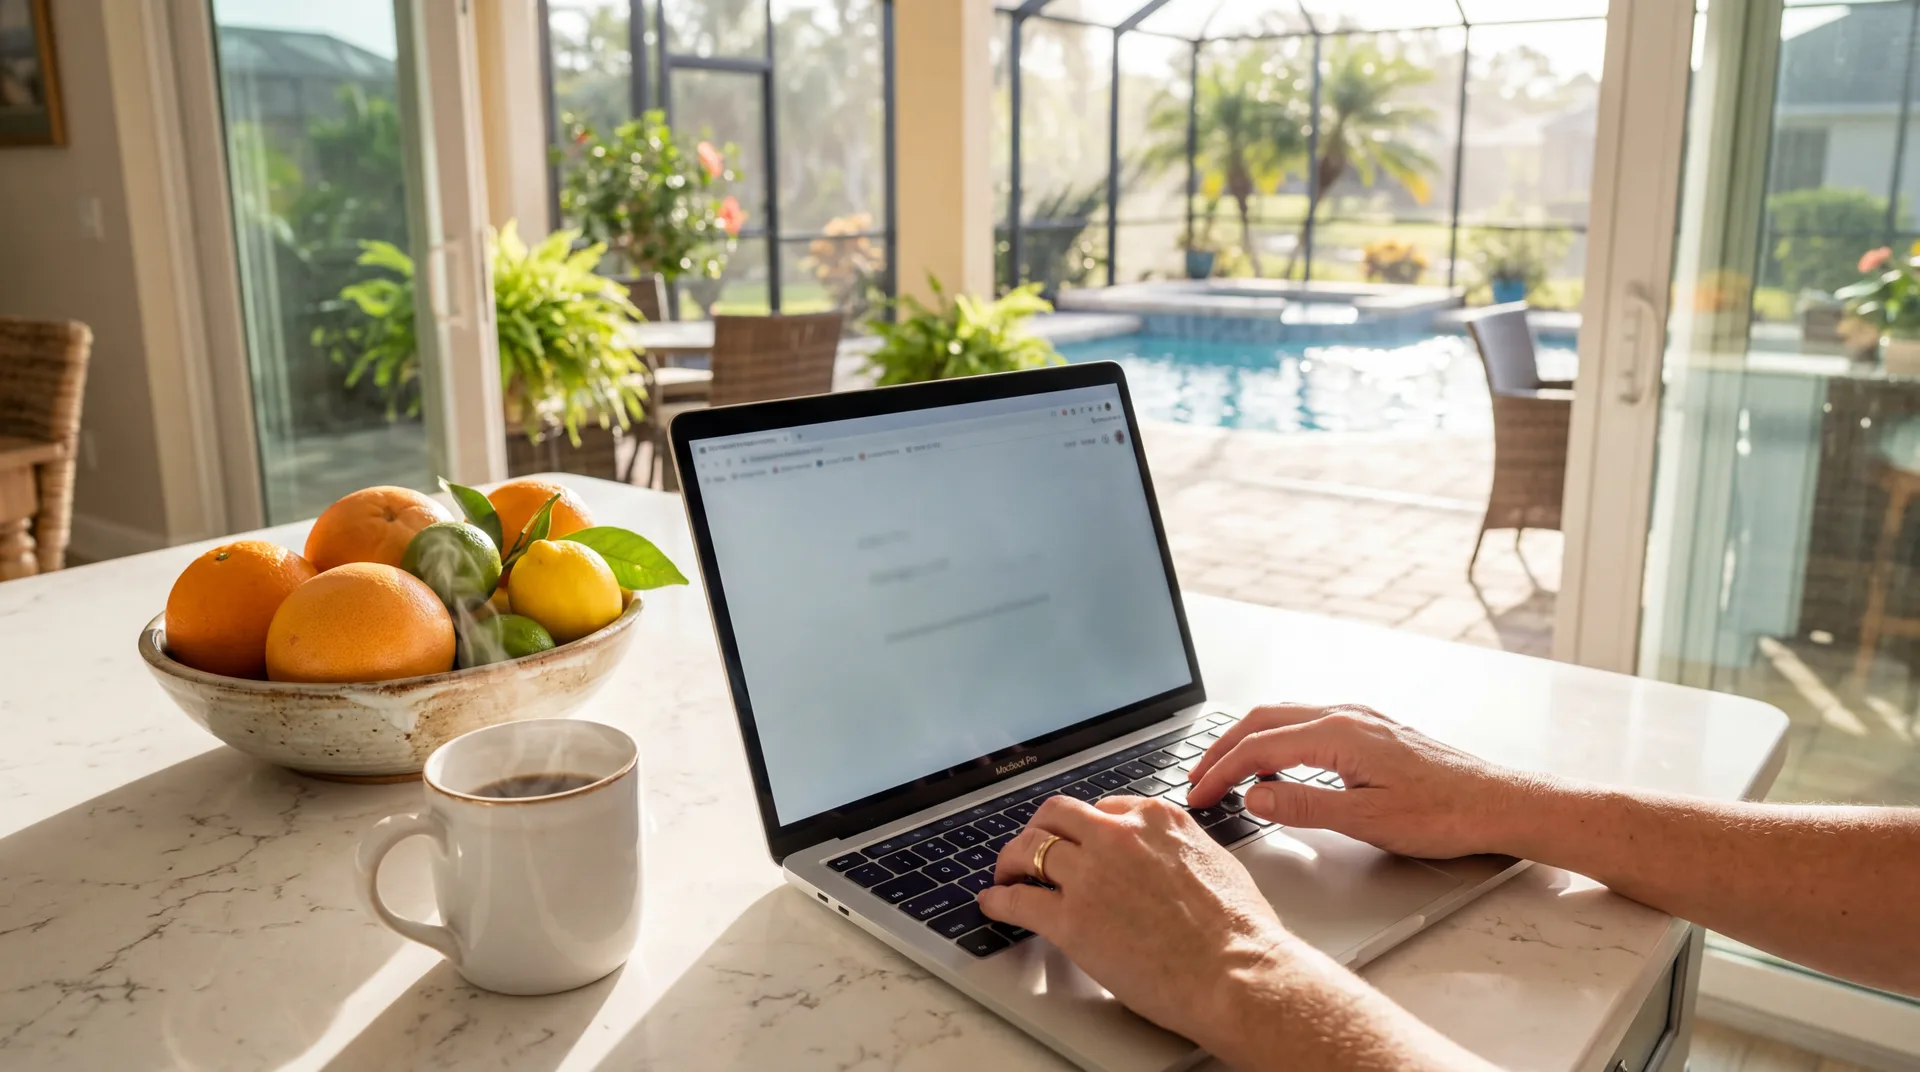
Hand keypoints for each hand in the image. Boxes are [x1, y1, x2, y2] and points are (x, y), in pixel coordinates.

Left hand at [977, 795, 1290, 1048]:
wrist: (1237, 971)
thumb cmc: (1239, 930)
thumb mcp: (1215, 861)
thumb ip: (1180, 849)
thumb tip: (1167, 858)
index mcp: (1156, 820)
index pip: (1103, 808)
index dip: (1084, 827)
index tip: (1077, 839)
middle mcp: (1117, 837)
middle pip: (1057, 815)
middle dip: (1040, 828)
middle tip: (1032, 846)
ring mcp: (1090, 876)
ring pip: (1030, 848)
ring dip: (1012, 860)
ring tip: (1006, 873)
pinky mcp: (1071, 920)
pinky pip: (1019, 899)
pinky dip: (999, 899)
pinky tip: (994, 903)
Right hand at [1185, 703, 1539, 859]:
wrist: (1499, 803)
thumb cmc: (1444, 814)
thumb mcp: (1367, 820)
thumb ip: (1304, 807)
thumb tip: (1254, 798)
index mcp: (1339, 733)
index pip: (1259, 748)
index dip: (1220, 772)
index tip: (1197, 796)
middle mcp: (1346, 715)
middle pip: (1263, 721)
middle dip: (1222, 749)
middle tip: (1196, 780)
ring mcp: (1360, 719)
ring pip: (1284, 718)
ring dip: (1248, 742)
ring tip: (1224, 772)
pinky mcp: (1372, 731)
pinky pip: (1307, 724)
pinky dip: (1276, 740)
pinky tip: (1276, 765)